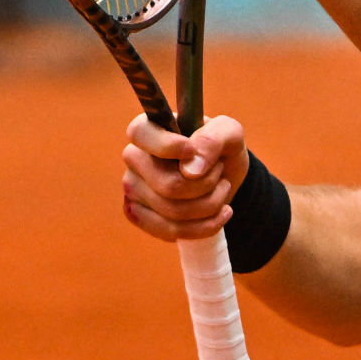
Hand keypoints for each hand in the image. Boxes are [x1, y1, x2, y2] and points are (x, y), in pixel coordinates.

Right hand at [120, 113, 251, 241]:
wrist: (223, 177)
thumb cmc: (220, 148)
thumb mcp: (228, 133)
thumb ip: (213, 139)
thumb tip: (190, 170)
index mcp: (148, 129)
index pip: (140, 133)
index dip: (168, 146)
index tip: (192, 150)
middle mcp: (133, 157)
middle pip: (168, 185)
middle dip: (206, 184)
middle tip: (220, 172)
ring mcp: (132, 189)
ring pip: (173, 211)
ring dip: (211, 204)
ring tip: (223, 189)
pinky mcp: (138, 215)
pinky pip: (170, 230)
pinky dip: (204, 226)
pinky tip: (221, 213)